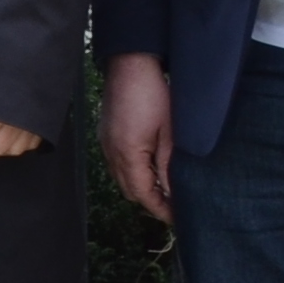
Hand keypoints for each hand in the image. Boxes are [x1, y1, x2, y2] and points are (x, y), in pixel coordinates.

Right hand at [101, 53, 176, 224]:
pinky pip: (117, 164)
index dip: (160, 209)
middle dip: (151, 201)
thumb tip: (173, 191)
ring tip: (164, 188)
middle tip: (174, 205)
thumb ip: (169, 166)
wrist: (131, 64)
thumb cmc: (154, 94)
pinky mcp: (107, 134)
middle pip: (130, 190)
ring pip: (122, 178)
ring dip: (141, 186)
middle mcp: (111, 153)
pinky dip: (133, 172)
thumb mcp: (171, 133)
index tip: (177, 218)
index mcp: (128, 154)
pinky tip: (149, 167)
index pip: (143, 194)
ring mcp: (106, 144)